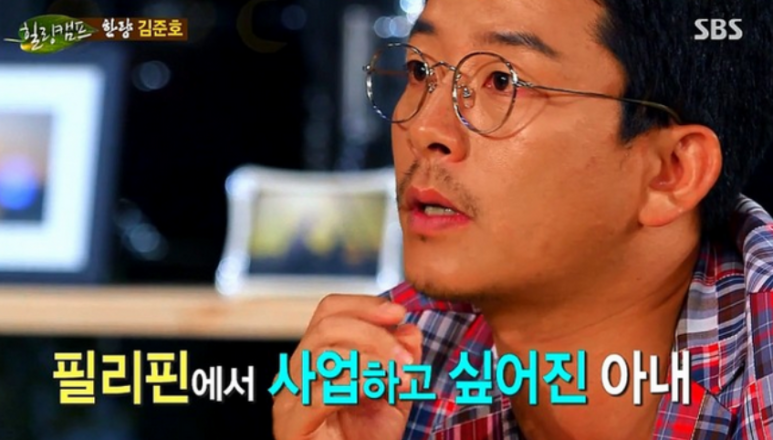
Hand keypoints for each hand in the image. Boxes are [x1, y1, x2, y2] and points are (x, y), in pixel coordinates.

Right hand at [272, 294, 422, 439]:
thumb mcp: (394, 397)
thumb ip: (402, 363)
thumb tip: (409, 329)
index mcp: (314, 361)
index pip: (328, 311)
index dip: (364, 306)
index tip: (399, 313)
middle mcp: (295, 376)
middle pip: (326, 325)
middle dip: (374, 334)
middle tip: (406, 358)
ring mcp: (289, 400)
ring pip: (325, 352)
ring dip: (373, 360)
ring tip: (401, 379)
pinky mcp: (292, 425)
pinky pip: (325, 391)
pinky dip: (361, 385)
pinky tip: (381, 394)